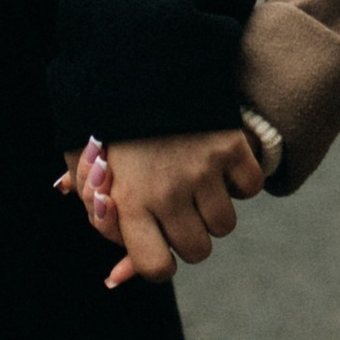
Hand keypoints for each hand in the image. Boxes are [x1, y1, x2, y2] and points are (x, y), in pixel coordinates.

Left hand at [58, 128, 262, 289]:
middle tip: (174, 207)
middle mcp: (168, 191)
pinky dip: (240, 180)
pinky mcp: (231, 146)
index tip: (156, 245)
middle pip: (197, 251)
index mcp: (129, 200)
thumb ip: (101, 221)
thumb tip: (115, 278)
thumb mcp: (88, 170)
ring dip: (213, 209)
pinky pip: (251, 187)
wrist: (144, 61)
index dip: (158, 263)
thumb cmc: (113, 123)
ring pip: (225, 225)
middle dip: (187, 236)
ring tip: (194, 181)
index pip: (156, 268)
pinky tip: (218, 163)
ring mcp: (204, 169)